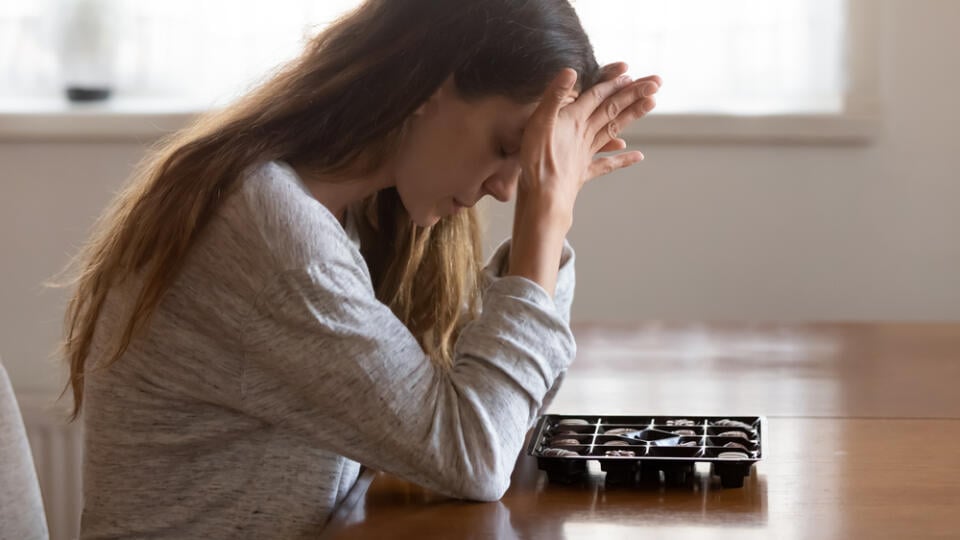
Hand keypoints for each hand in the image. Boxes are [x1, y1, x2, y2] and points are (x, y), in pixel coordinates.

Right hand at [517, 62, 660, 217]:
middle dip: (634, 94)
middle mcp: (585, 134)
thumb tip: (571, 70)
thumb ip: (554, 96)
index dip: (614, 83)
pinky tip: (639, 156)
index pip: (598, 96)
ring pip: (614, 130)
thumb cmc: (537, 160)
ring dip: (632, 116)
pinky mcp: (584, 172)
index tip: (631, 73)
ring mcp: (587, 154)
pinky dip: (623, 159)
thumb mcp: (538, 122)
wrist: (543, 197)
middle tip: (656, 83)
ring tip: (652, 104)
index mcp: (574, 120)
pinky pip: (607, 164)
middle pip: (613, 110)